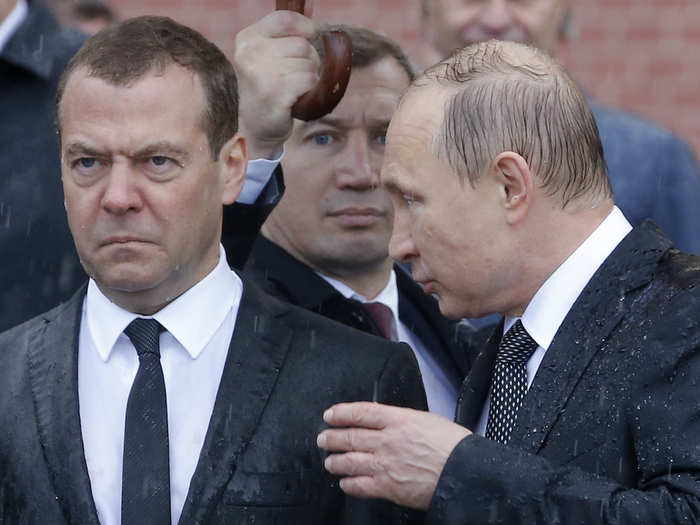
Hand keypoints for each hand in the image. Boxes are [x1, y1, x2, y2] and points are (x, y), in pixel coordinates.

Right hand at [233, 11, 320, 158]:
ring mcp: (262, 73)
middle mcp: (251, 53)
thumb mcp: (268, 53)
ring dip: (309, 77)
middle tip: (294, 76)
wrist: (256, 127)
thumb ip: (287, 30)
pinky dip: (309, 90)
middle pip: (303, 44)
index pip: (285, 19)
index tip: (307, 39)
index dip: (304, 28)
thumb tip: (309, 4)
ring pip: (309, 63)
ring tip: (293, 88)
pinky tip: (296, 98)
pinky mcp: (276, 93)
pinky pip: (309, 80)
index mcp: (248, 38)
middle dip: (308, 60)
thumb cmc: (267, 87)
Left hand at [317, 402, 470, 509]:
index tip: (330, 415)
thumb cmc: (452, 446)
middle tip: (323, 438)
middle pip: (349, 436)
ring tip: (330, 461)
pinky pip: (360, 486)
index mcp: (398, 420)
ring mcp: (385, 464)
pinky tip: (345, 483)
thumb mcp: (426, 420)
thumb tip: (384, 419)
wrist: (465, 472)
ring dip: (335, 461)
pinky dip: (349, 484)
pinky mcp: (388, 487)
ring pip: (349, 461)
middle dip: (331, 437)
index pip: (361, 412)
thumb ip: (402, 419)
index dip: (341, 413)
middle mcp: (388, 440)